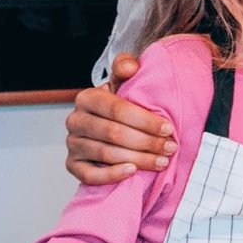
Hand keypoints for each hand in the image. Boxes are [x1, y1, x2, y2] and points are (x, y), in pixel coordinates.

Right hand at [64, 53, 175, 185]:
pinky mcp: (72, 165)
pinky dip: (111, 175)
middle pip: (114, 133)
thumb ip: (126, 67)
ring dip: (138, 159)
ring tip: (162, 161)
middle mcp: (75, 120)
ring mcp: (72, 144)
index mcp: (87, 97)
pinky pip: (89, 175)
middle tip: (170, 147)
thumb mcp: (123, 82)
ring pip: (106, 154)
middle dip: (147, 142)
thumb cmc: (120, 105)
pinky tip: (132, 171)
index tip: (168, 128)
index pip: (118, 109)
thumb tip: (130, 67)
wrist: (107, 126)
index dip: (145, 120)